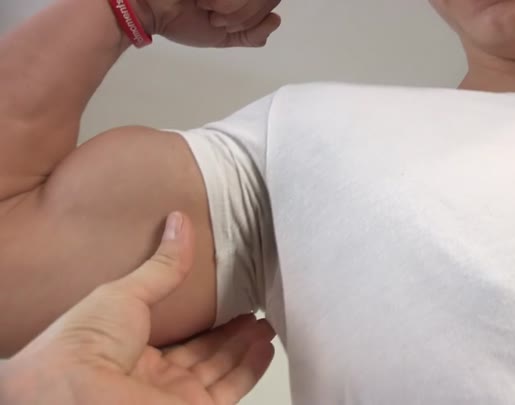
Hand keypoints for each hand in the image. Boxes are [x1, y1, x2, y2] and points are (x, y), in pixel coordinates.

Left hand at [0, 212, 275, 404]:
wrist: (76, 390)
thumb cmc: (84, 345)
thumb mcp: (125, 293)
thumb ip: (162, 266)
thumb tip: (180, 222)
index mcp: (129, 350)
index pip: (176, 335)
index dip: (203, 318)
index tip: (227, 296)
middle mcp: (152, 378)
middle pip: (203, 353)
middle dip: (230, 331)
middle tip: (254, 307)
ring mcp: (174, 397)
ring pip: (221, 369)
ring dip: (245, 345)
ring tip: (267, 321)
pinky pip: (231, 389)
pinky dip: (252, 367)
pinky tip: (266, 345)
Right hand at [134, 0, 281, 46]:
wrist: (153, 11)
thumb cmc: (182, 20)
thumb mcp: (223, 36)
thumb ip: (251, 35)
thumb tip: (275, 20)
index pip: (271, 0)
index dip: (255, 17)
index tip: (228, 26)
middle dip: (244, 14)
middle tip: (217, 18)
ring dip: (232, 7)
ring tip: (207, 7)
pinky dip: (221, 1)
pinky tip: (201, 0)